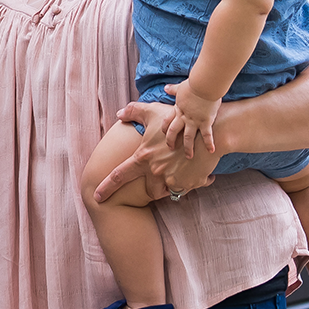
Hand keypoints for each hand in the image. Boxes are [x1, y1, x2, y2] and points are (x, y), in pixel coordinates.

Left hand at [94, 100, 220, 202]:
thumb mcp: (153, 111)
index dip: (106, 187)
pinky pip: (186, 187)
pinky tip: (197, 167)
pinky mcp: (189, 184)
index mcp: (143, 157)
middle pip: (149, 187)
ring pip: (168, 189)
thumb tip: (118, 113)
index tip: (96, 197)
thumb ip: (134, 111)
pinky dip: (191, 180)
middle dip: (155, 183)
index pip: (119, 175)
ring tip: (183, 168)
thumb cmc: (181, 120)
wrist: (212, 132)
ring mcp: (173, 180)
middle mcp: (156, 171)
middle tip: (168, 171)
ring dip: (173, 182)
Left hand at [169, 80, 220, 154]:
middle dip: (171, 141)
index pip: (167, 121)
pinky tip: (212, 151)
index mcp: (178, 108)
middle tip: (171, 148)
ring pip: (187, 138)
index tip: (164, 134)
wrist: (203, 85)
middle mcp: (184, 116)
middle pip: (173, 132)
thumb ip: (173, 90)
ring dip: (188, 148)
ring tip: (189, 156)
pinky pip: (206, 136)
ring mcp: (194, 121)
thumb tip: (166, 88)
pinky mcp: (205, 122)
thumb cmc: (193, 85)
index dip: (165, 128)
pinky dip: (209, 144)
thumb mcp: (180, 88)